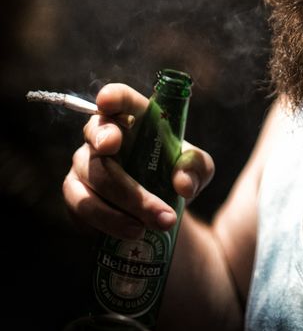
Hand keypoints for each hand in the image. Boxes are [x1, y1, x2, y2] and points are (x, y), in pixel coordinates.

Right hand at [62, 82, 214, 238]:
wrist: (160, 210)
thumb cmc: (175, 174)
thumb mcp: (197, 168)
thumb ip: (196, 167)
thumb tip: (183, 184)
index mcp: (135, 118)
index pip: (120, 99)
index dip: (112, 97)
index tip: (106, 101)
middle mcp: (103, 136)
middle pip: (98, 136)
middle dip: (111, 149)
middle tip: (130, 174)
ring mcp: (85, 166)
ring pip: (93, 179)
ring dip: (124, 203)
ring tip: (158, 223)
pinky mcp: (76, 196)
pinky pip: (82, 206)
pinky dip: (109, 221)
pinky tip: (135, 232)